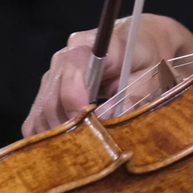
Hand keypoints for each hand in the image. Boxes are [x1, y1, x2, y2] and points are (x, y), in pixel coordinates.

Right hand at [21, 15, 192, 137]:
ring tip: (83, 150)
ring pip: (43, 110)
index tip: (89, 125)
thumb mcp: (154, 74)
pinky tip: (66, 145)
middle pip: (53, 97)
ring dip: (59, 134)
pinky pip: (37, 116)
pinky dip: (48, 134)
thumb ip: (134, 93)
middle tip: (90, 149)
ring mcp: (54, 72)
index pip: (73, 73)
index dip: (76, 101)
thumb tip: (106, 117)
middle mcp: (66, 56)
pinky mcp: (49, 89)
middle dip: (68, 126)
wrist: (141, 42)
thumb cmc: (150, 58)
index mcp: (92, 45)